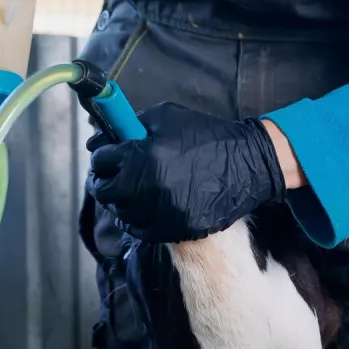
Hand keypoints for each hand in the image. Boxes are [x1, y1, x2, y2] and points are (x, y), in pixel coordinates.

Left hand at [87, 103, 287, 242]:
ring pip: (120, 213)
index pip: (101, 160)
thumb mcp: (167, 117)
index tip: (108, 156)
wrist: (247, 165)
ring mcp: (159, 213)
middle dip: (105, 181)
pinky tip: (145, 208)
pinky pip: (140, 230)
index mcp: (141, 156)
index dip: (103, 156)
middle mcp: (145, 187)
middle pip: (104, 191)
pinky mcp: (173, 230)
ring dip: (121, 201)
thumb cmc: (207, 136)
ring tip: (134, 191)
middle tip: (114, 177)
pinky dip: (137, 220)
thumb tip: (100, 140)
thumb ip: (131, 125)